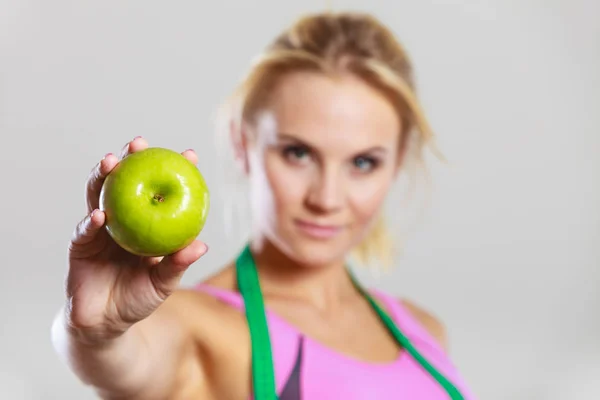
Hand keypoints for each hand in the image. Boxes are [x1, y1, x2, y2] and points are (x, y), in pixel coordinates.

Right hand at [64, 137, 207, 343]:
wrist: (105, 323)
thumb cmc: (138, 299)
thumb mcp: (163, 283)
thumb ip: (178, 264)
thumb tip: (201, 244)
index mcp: (145, 224)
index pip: (160, 191)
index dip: (173, 171)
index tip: (189, 154)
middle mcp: (123, 220)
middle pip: (126, 182)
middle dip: (131, 159)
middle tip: (139, 143)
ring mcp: (99, 229)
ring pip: (99, 196)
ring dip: (103, 178)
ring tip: (110, 162)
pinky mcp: (80, 245)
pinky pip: (84, 230)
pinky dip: (91, 221)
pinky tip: (100, 215)